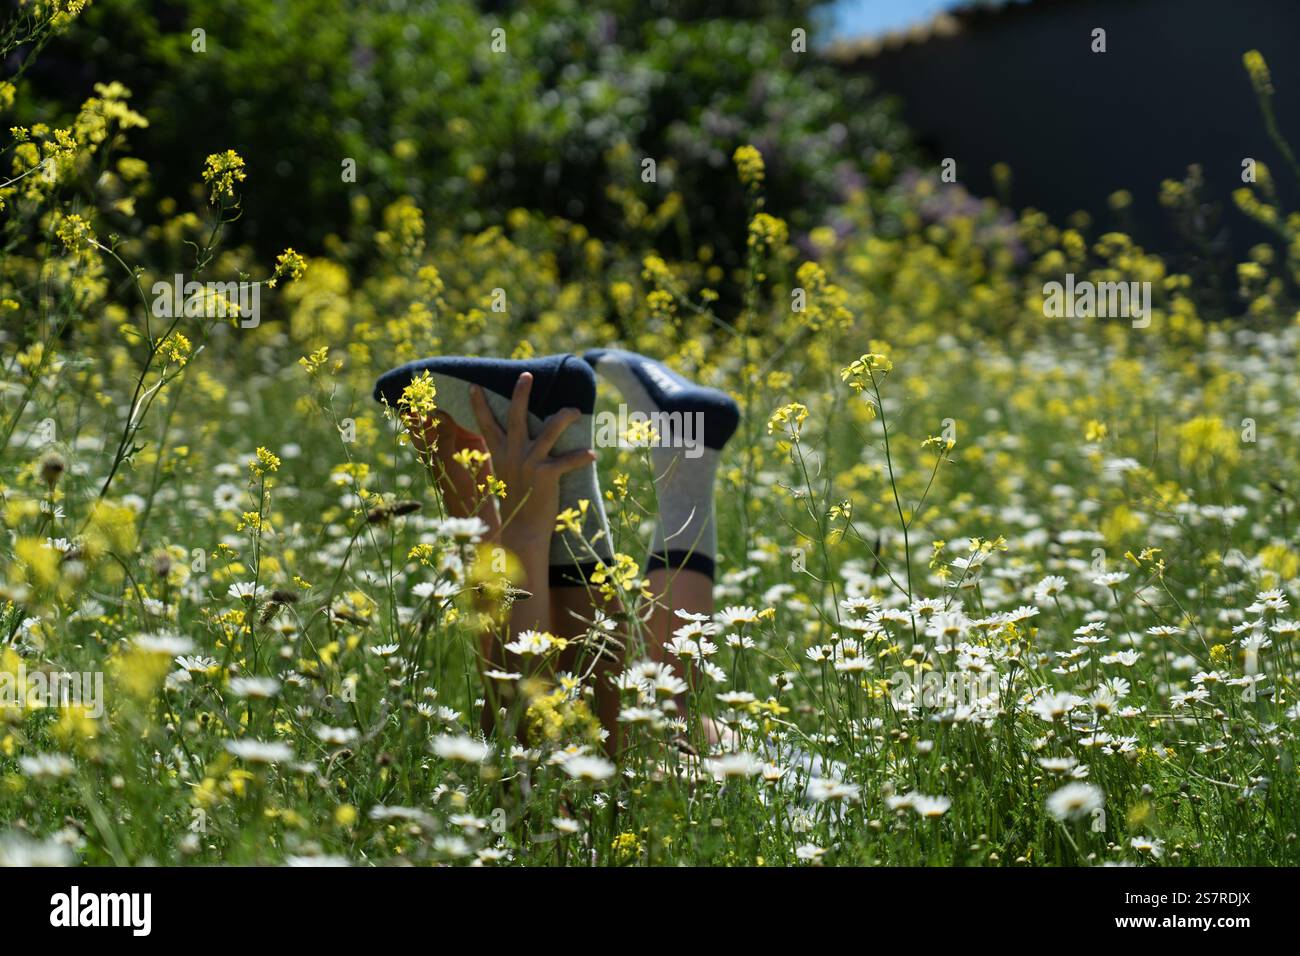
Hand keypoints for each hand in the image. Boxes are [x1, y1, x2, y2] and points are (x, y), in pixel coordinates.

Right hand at [470, 372, 593, 550]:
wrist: (522, 530)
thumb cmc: (518, 503)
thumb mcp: (508, 475)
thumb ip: (511, 457)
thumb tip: (518, 443)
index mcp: (501, 454)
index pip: (486, 424)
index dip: (479, 405)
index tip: (473, 385)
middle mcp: (513, 454)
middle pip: (515, 415)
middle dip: (521, 393)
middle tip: (527, 374)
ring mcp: (529, 463)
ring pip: (550, 430)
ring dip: (564, 417)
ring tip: (574, 410)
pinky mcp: (546, 475)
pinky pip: (568, 461)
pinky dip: (582, 456)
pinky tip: (593, 454)